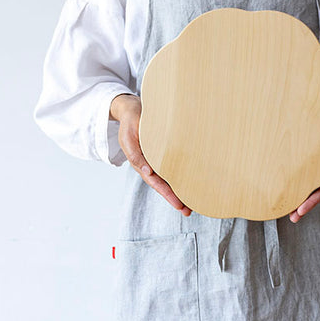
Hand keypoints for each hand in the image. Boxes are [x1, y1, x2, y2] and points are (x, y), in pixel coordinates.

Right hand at [111, 93, 192, 216]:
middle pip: (162, 185)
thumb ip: (135, 154)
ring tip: (191, 205)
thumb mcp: (129, 137)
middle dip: (174, 199)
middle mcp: (149, 164)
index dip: (166, 193)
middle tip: (187, 211)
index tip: (177, 204)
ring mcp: (156, 160)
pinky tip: (191, 183)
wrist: (132, 109)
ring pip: (168, 179)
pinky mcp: (162, 153)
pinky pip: (172, 168)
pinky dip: (180, 176)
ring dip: (178, 191)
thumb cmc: (131, 121)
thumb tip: (147, 172)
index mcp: (140, 162)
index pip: (155, 182)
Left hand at [288, 107, 319, 222]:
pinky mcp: (318, 158)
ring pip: (312, 185)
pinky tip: (290, 187)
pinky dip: (300, 181)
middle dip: (305, 205)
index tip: (300, 210)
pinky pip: (308, 172)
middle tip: (293, 217)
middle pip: (316, 193)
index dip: (312, 202)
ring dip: (302, 197)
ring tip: (290, 210)